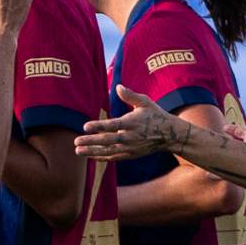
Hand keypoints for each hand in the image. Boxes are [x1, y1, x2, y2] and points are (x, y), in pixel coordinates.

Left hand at [77, 85, 193, 161]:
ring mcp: (130, 148)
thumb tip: (118, 87)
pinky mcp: (130, 155)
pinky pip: (114, 157)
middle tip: (76, 142)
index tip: (85, 126)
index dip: (98, 126)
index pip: (112, 125)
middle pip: (107, 141)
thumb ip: (130, 96)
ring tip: (78, 151)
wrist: (169, 135)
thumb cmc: (155, 115)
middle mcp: (130, 137)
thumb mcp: (145, 102)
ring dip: (92, 152)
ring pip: (108, 151)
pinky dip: (102, 157)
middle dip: (90, 142)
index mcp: (132, 123)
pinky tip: (90, 156)